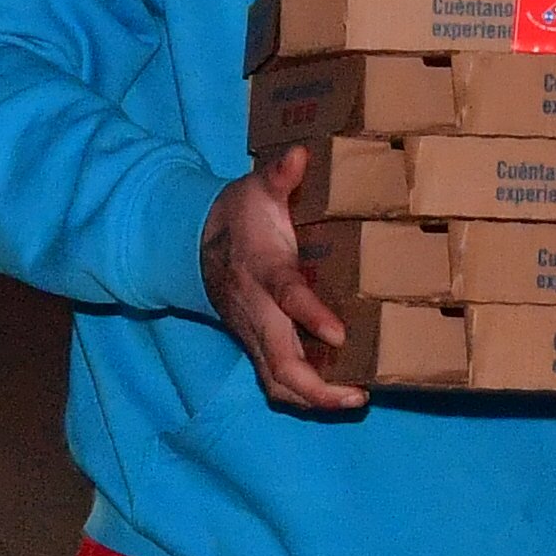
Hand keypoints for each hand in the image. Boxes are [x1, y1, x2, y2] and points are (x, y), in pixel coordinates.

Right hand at [201, 150, 366, 413]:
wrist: (196, 243)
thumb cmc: (239, 215)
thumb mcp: (256, 188)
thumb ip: (280, 176)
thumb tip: (300, 154)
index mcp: (263, 271)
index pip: (287, 297)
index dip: (310, 318)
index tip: (338, 334)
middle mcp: (257, 311)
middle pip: (280, 361)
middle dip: (317, 386)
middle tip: (359, 394)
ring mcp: (254, 334)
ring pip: (276, 380)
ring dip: (313, 399)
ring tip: (353, 401)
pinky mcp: (256, 346)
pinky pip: (275, 382)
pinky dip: (303, 396)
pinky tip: (336, 397)